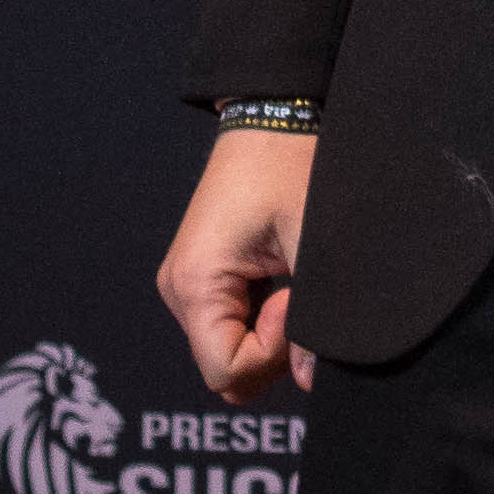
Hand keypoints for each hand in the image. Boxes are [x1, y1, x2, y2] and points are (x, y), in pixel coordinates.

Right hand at [156, 129, 317, 401]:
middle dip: (271, 352)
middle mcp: (179, 291)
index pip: (225, 371)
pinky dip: (262, 319)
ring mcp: (188, 285)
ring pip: (228, 349)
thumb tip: (313, 378)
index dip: (272, 351)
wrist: (272, 115)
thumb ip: (313, 315)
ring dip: (269, 335)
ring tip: (293, 281)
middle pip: (224, 369)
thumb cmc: (291, 165)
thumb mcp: (312, 238)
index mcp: (195, 284)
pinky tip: (284, 280)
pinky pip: (230, 325)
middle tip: (301, 296)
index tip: (294, 299)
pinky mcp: (204, 277)